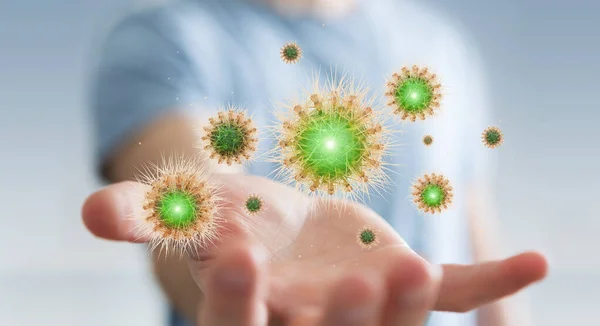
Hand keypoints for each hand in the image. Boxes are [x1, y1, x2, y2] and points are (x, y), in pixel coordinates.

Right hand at [82, 174, 546, 324]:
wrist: (285, 231)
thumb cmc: (231, 219)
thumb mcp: (187, 211)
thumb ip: (145, 214)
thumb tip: (88, 212)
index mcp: (251, 309)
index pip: (238, 318)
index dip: (236, 295)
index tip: (234, 251)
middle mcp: (311, 323)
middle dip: (340, 315)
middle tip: (357, 282)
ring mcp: (367, 310)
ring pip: (394, 322)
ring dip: (410, 303)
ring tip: (414, 270)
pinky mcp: (410, 288)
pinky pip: (456, 292)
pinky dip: (491, 280)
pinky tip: (533, 263)